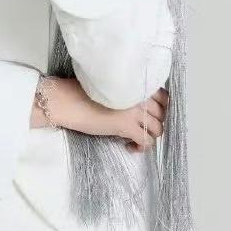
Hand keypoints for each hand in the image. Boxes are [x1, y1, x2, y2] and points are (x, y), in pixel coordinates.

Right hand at [32, 77, 168, 151]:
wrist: (66, 101)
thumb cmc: (81, 92)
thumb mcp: (110, 88)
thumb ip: (128, 92)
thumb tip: (138, 107)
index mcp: (135, 83)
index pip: (163, 96)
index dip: (160, 108)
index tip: (151, 115)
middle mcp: (139, 95)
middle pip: (162, 113)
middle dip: (155, 123)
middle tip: (142, 127)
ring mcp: (135, 111)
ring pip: (157, 128)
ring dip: (149, 136)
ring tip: (136, 138)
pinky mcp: (127, 126)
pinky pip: (146, 141)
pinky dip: (142, 147)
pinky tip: (130, 147)